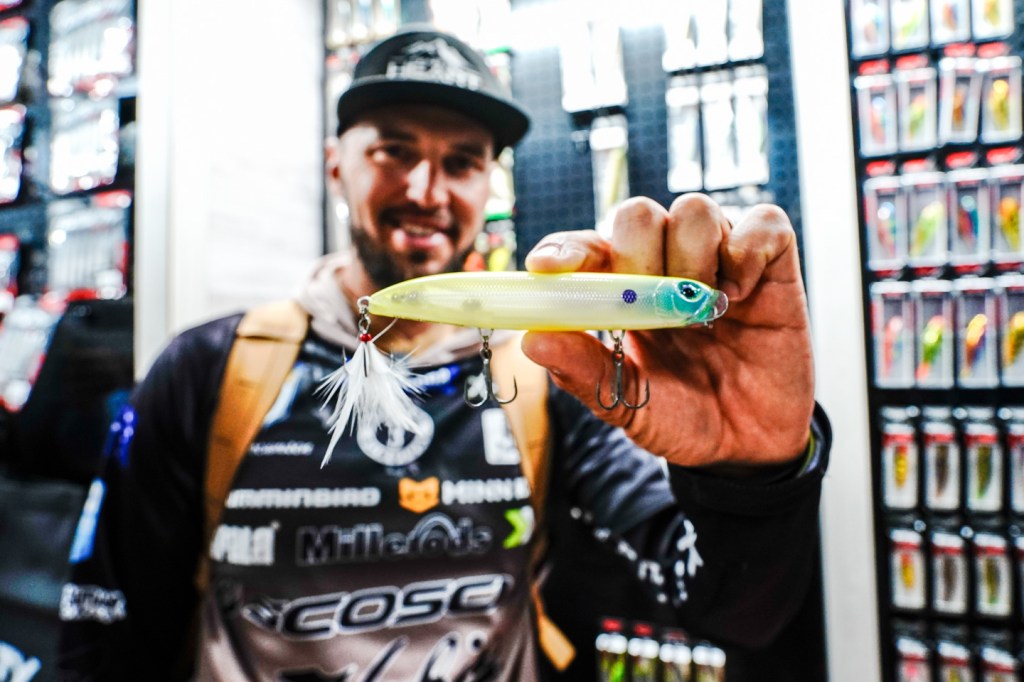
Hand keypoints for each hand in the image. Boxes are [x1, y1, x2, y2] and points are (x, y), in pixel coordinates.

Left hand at [521, 194, 814, 469]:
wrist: (746, 445)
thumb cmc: (682, 416)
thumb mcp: (626, 403)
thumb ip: (584, 372)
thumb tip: (533, 340)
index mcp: (620, 291)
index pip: (585, 248)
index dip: (564, 250)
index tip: (546, 269)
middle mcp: (665, 263)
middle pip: (637, 214)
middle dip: (639, 256)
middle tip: (656, 309)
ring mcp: (717, 258)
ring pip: (694, 209)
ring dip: (694, 258)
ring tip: (706, 311)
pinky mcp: (770, 262)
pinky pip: (762, 222)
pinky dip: (747, 253)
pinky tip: (740, 296)